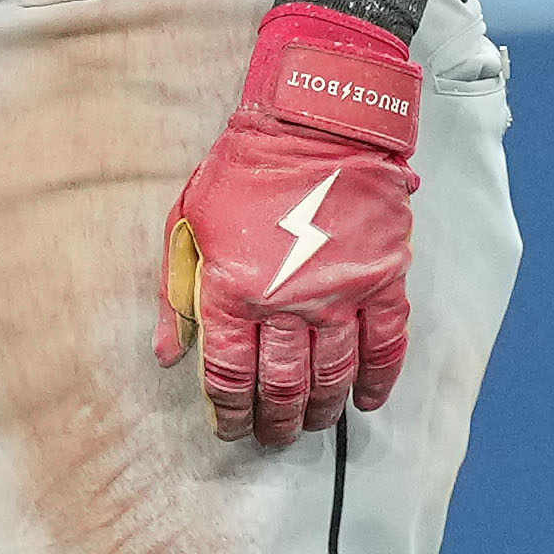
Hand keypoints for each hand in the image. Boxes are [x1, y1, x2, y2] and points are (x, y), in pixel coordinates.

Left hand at [158, 4, 422, 446]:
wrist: (315, 118)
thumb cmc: (245, 166)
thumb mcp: (188, 222)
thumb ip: (177, 292)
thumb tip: (167, 355)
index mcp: (234, 290)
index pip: (229, 376)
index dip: (229, 412)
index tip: (231, 427)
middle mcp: (287, 301)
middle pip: (282, 386)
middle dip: (275, 421)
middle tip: (273, 435)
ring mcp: (340, 292)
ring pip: (333, 375)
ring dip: (321, 409)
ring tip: (313, 423)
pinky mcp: (383, 277)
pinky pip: (386, 344)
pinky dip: (379, 379)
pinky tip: (367, 399)